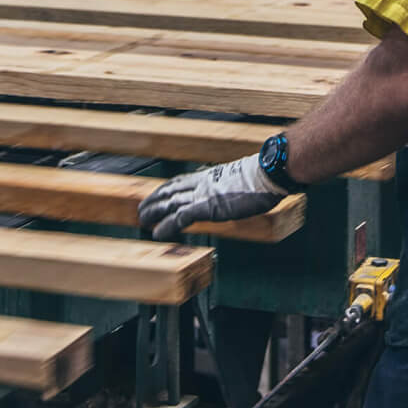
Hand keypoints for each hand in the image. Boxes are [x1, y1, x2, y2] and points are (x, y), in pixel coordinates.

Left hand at [137, 154, 287, 240]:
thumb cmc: (260, 178)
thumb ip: (227, 187)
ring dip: (154, 213)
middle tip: (141, 210)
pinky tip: (158, 233)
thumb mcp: (238, 181)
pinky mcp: (207, 207)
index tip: (157, 195)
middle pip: (169, 191)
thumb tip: (231, 193)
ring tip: (142, 221)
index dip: (165, 189)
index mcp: (208, 176)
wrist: (266, 174)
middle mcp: (201, 184)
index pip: (179, 182)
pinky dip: (167, 226)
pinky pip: (180, 218)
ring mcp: (202, 195)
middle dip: (154, 201)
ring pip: (170, 203)